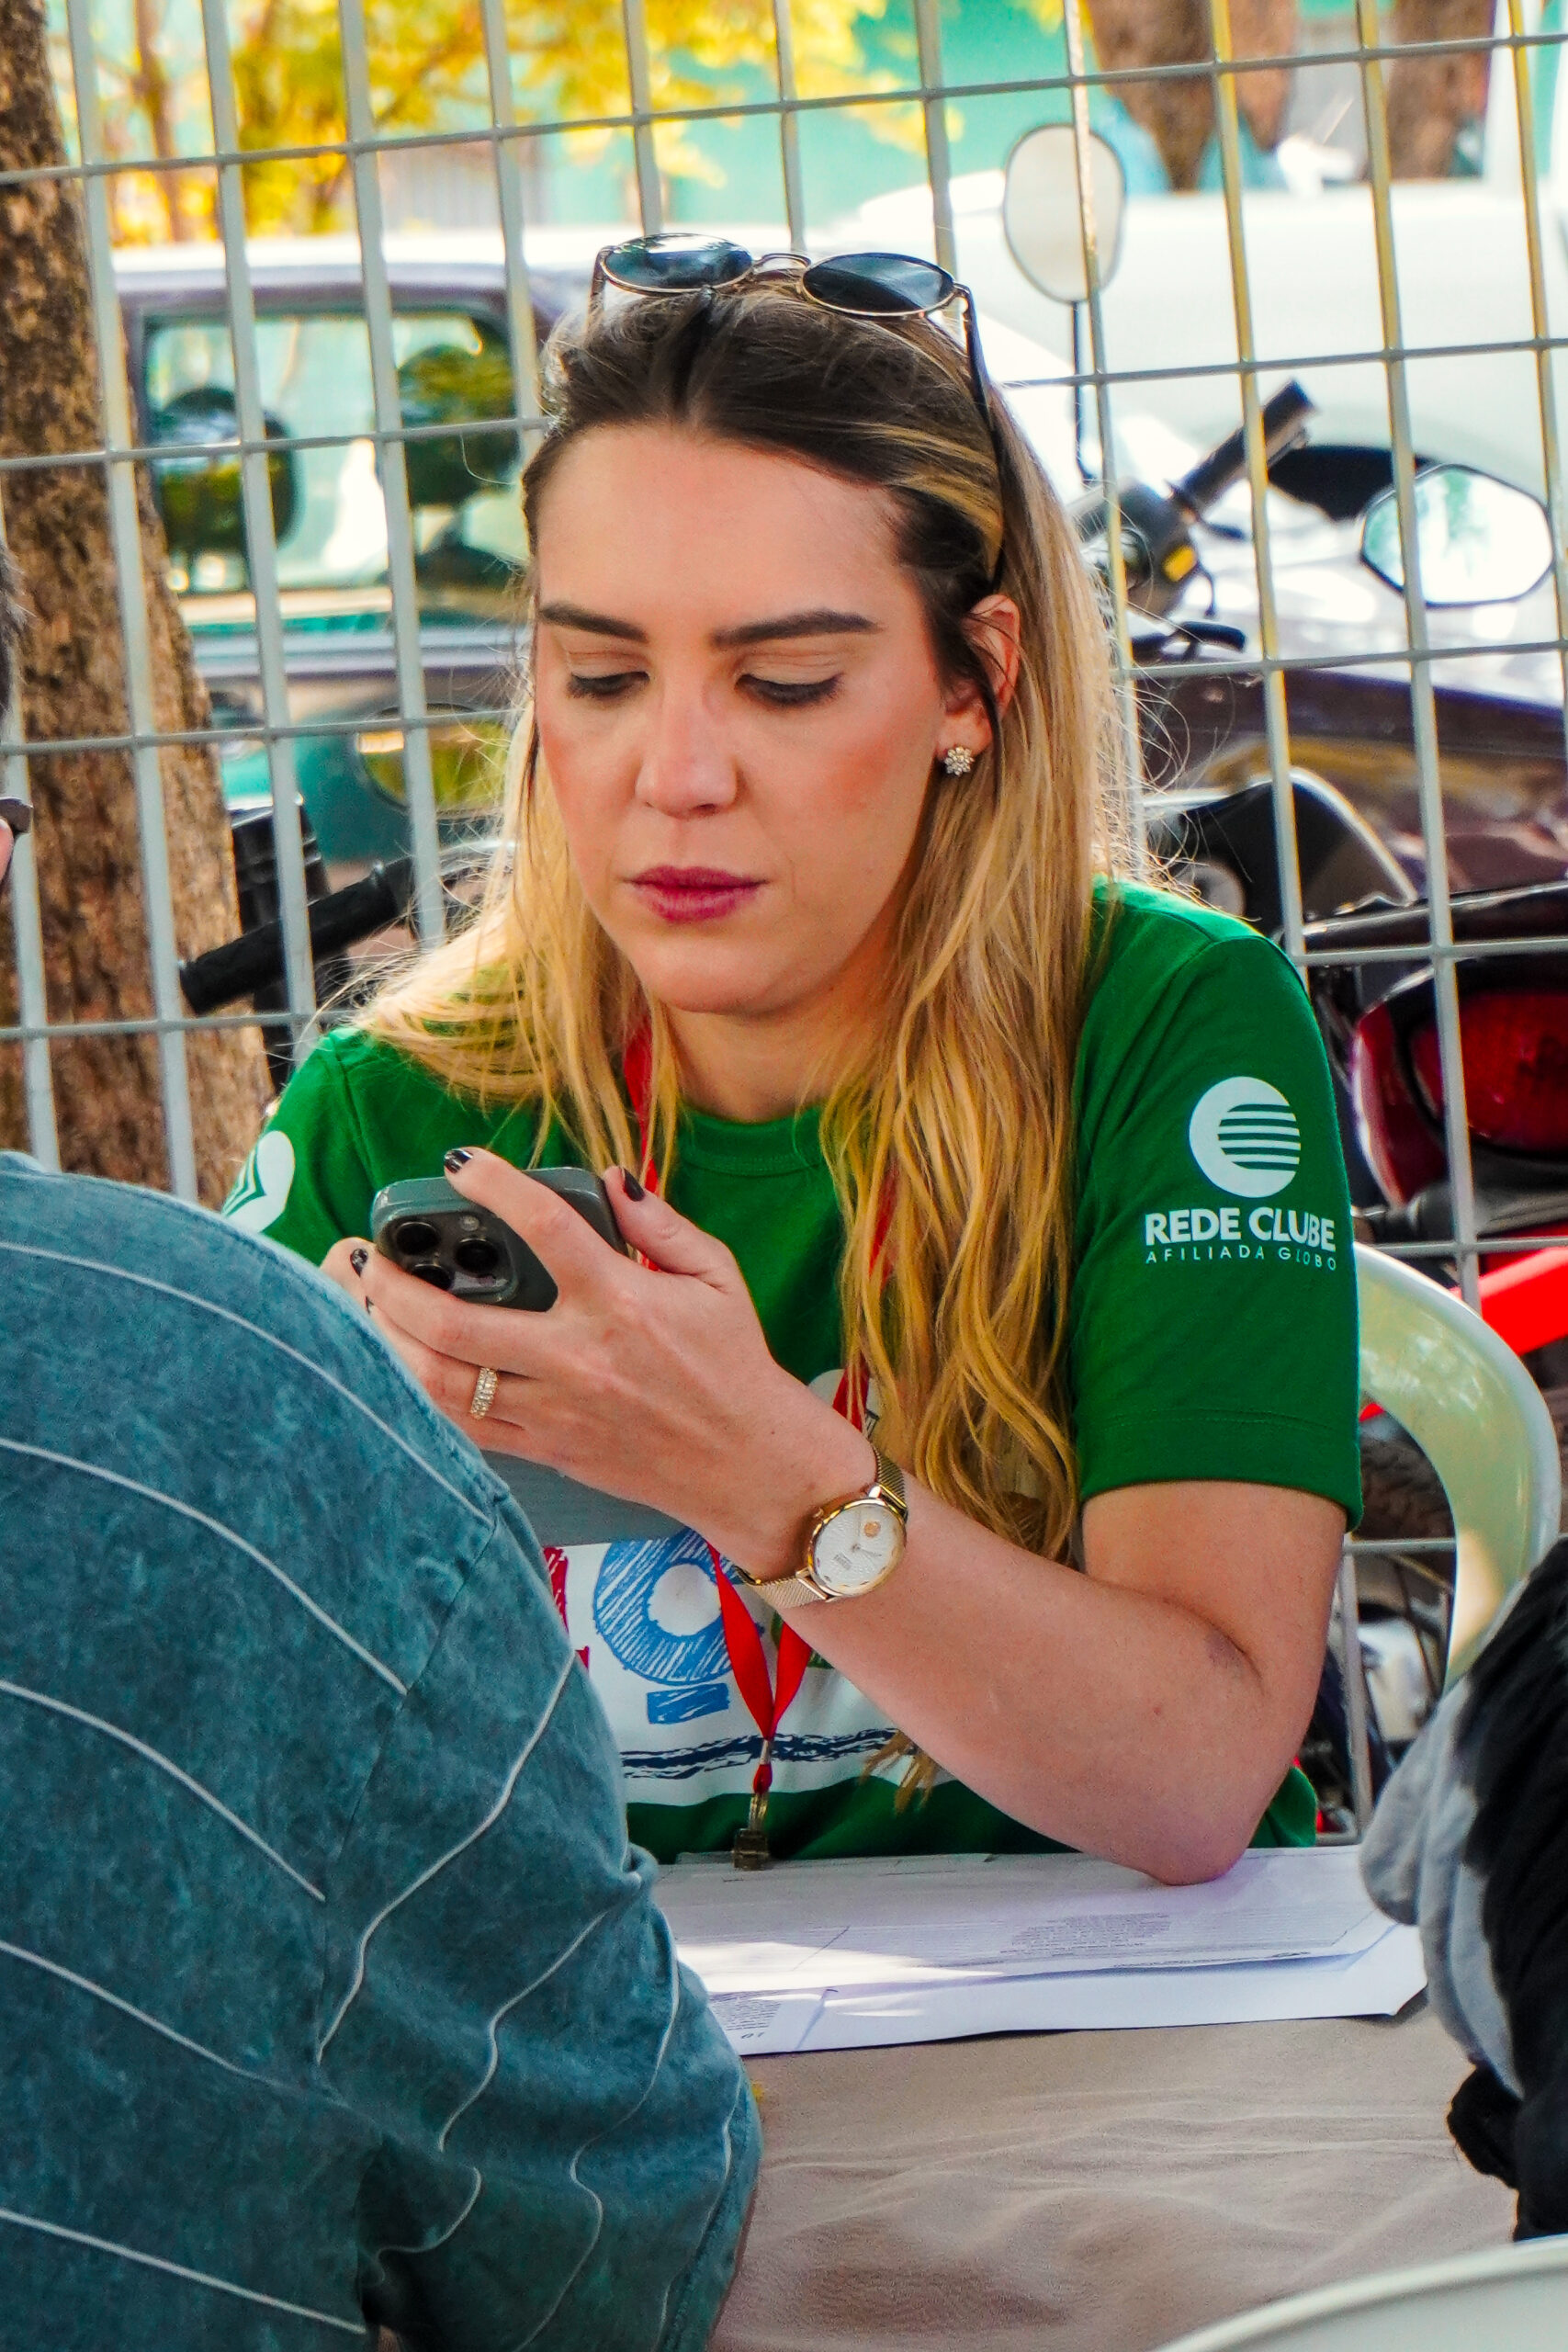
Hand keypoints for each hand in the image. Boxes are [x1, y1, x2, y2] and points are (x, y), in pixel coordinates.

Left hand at [324, 1154, 869, 1578]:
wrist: (753, 1467)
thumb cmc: (738, 1368)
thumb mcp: (717, 1276)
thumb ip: (660, 1223)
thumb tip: (610, 1178)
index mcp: (621, 1302)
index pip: (544, 1228)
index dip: (494, 1186)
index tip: (458, 1162)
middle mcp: (578, 1358)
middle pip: (455, 1323)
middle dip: (392, 1286)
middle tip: (363, 1254)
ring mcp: (555, 1411)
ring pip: (443, 1383)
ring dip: (388, 1343)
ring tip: (361, 1308)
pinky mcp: (547, 1451)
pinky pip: (463, 1428)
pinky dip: (417, 1396)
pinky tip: (394, 1366)